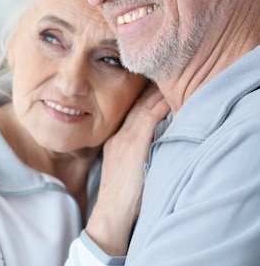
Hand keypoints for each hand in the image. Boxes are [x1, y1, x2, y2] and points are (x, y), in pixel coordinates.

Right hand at [85, 83, 169, 255]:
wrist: (112, 212)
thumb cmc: (123, 196)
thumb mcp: (126, 167)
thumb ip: (136, 151)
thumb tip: (155, 142)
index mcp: (116, 139)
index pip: (131, 109)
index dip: (143, 93)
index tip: (155, 81)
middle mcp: (119, 135)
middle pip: (136, 103)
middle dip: (149, 86)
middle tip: (163, 70)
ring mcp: (125, 139)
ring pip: (142, 106)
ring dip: (157, 91)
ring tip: (170, 76)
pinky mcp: (133, 145)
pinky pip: (148, 118)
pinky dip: (159, 106)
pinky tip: (170, 96)